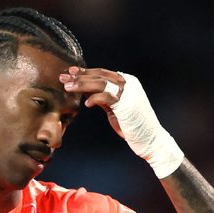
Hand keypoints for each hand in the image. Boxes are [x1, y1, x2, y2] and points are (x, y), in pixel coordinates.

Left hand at [60, 66, 183, 177]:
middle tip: (63, 77)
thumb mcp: (115, 109)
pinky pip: (106, 95)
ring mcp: (128, 92)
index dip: (85, 72)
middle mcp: (128, 83)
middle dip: (80, 76)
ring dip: (82, 84)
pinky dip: (94, 98)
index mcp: (126, 82)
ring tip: (68, 87)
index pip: (102, 73)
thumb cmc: (132, 126)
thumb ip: (104, 99)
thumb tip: (88, 93)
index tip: (70, 73)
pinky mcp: (126, 103)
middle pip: (100, 75)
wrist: (150, 139)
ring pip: (101, 82)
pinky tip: (86, 105)